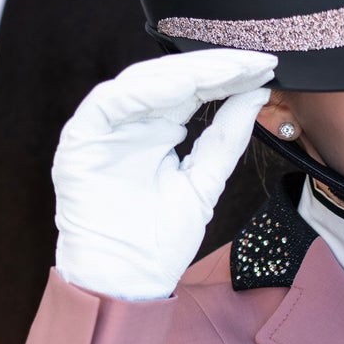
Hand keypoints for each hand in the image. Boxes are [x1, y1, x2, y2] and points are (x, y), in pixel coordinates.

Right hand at [52, 49, 275, 299]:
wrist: (127, 283)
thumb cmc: (159, 242)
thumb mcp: (204, 183)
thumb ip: (227, 139)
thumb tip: (256, 94)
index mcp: (158, 130)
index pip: (194, 90)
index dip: (228, 76)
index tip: (264, 68)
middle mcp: (130, 123)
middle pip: (171, 79)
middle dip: (214, 67)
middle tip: (253, 60)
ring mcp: (104, 129)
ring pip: (143, 82)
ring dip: (186, 72)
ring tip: (226, 68)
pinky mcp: (79, 139)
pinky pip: (111, 103)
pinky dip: (146, 91)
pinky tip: (182, 86)